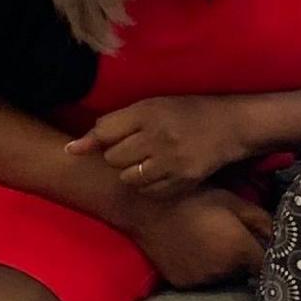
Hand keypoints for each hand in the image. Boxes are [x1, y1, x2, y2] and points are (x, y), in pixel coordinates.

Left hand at [70, 97, 255, 199]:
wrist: (230, 126)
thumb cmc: (185, 113)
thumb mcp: (149, 107)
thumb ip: (111, 125)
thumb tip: (70, 150)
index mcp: (148, 112)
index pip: (104, 133)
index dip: (106, 138)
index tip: (117, 137)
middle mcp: (159, 137)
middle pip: (113, 158)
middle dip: (120, 156)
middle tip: (138, 148)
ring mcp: (172, 161)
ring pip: (128, 178)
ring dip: (132, 173)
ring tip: (149, 161)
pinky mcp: (183, 181)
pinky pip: (148, 192)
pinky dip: (149, 186)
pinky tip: (161, 172)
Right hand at [131, 187, 273, 287]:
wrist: (146, 208)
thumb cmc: (193, 198)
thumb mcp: (233, 202)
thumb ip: (262, 221)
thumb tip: (283, 236)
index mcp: (239, 251)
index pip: (268, 265)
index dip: (270, 255)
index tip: (269, 247)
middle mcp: (223, 272)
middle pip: (246, 272)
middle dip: (247, 258)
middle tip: (235, 235)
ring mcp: (201, 280)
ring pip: (225, 277)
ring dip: (226, 266)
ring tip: (213, 241)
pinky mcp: (183, 283)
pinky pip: (204, 280)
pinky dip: (205, 270)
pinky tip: (196, 250)